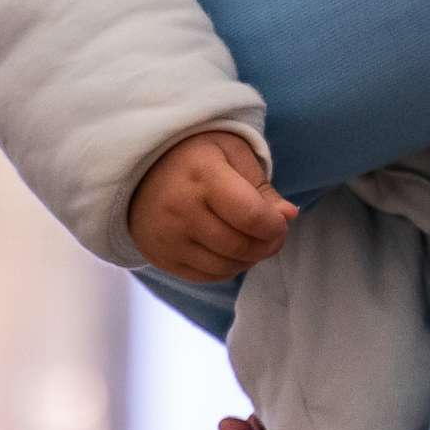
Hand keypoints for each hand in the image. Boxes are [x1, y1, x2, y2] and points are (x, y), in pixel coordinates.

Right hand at [129, 130, 296, 280]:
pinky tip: (232, 251)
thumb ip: (262, 186)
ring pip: (225, 266)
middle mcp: (180, 209)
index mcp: (203, 174)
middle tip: (274, 234)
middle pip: (240, 245)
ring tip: (254, 241)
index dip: (275, 226)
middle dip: (268, 245)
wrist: (141, 167)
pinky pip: (205, 276)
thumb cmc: (196, 155)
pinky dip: (228, 268)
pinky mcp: (161, 257)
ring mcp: (168, 237)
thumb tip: (288, 216)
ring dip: (250, 259)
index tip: (282, 220)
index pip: (251, 216)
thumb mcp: (232, 153)